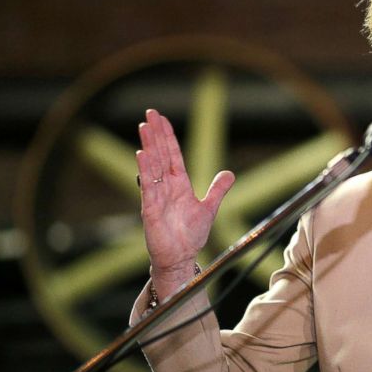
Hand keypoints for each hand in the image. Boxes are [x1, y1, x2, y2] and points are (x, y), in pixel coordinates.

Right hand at [136, 109, 234, 296]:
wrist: (181, 258)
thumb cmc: (190, 235)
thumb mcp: (209, 208)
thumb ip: (217, 190)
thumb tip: (229, 173)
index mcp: (179, 184)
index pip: (172, 155)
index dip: (168, 137)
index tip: (161, 119)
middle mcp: (166, 186)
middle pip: (160, 155)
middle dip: (155, 134)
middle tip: (149, 113)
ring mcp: (156, 196)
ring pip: (152, 166)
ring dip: (149, 146)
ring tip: (144, 127)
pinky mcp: (150, 209)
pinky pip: (147, 187)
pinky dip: (145, 171)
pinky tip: (142, 154)